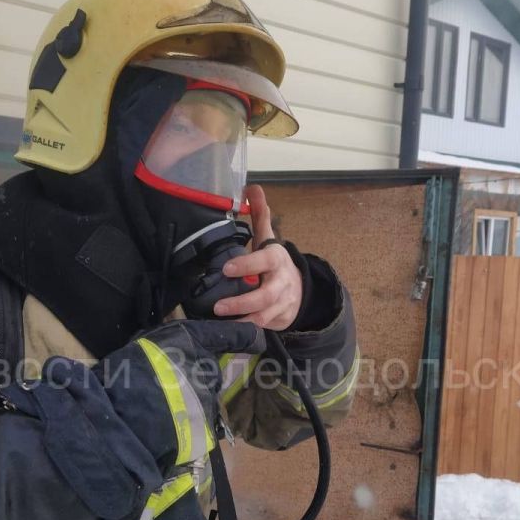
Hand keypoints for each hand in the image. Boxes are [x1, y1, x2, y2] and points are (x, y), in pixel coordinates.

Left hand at [214, 184, 302, 329]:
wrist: (301, 289)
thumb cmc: (275, 263)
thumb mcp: (269, 239)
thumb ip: (260, 215)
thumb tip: (251, 187)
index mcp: (276, 260)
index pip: (265, 261)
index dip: (247, 265)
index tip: (226, 269)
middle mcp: (281, 284)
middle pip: (265, 295)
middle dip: (242, 302)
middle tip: (218, 306)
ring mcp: (281, 305)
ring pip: (264, 316)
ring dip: (243, 321)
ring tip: (221, 323)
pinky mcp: (278, 321)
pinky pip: (262, 329)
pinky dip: (247, 331)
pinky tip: (230, 332)